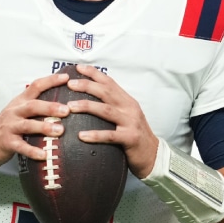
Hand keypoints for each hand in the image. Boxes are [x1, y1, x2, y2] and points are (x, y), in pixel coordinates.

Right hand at [0, 72, 70, 172]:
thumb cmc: (7, 126)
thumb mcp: (19, 111)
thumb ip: (36, 106)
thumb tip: (63, 102)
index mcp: (20, 102)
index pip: (35, 86)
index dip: (50, 81)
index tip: (66, 77)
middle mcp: (14, 112)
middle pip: (33, 106)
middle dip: (50, 107)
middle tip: (67, 110)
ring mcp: (10, 127)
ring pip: (27, 125)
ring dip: (44, 127)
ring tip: (60, 130)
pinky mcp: (7, 143)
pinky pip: (21, 146)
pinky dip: (32, 151)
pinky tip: (44, 155)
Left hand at [65, 63, 159, 177]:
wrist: (153, 155)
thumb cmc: (134, 136)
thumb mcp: (126, 116)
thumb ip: (113, 106)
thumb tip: (89, 99)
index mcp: (127, 101)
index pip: (110, 82)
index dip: (94, 73)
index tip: (78, 67)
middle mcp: (130, 108)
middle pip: (106, 92)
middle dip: (87, 86)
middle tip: (70, 84)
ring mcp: (131, 123)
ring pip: (106, 110)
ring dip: (87, 106)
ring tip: (70, 107)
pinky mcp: (130, 138)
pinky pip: (110, 135)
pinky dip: (95, 135)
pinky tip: (81, 136)